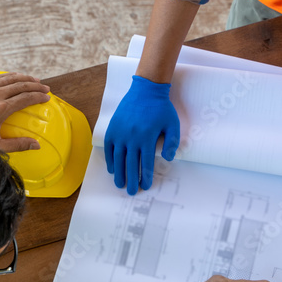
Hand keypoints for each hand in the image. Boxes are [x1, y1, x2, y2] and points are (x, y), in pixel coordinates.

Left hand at [0, 72, 50, 151]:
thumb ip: (18, 144)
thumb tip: (36, 145)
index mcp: (1, 109)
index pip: (26, 98)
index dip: (38, 97)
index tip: (46, 97)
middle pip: (20, 85)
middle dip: (35, 85)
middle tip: (45, 87)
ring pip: (8, 78)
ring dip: (23, 78)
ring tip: (33, 80)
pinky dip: (7, 76)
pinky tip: (13, 78)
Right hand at [104, 75, 179, 194]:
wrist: (146, 89)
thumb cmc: (161, 108)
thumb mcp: (173, 124)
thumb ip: (172, 142)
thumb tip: (169, 159)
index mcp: (147, 138)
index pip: (145, 163)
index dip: (145, 176)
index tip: (146, 186)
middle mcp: (132, 137)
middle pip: (131, 164)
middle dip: (132, 180)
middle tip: (132, 192)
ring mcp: (120, 133)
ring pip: (118, 158)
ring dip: (119, 173)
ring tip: (120, 185)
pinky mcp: (113, 129)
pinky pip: (109, 148)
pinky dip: (109, 160)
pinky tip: (112, 169)